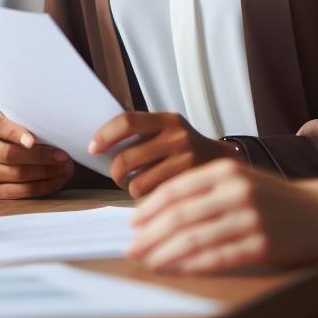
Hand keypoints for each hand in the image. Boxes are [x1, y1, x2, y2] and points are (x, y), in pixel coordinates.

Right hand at [0, 109, 74, 198]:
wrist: (31, 146)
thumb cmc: (35, 128)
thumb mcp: (34, 117)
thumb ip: (38, 118)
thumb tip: (59, 124)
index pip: (1, 126)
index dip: (16, 134)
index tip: (31, 141)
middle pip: (9, 154)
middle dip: (40, 156)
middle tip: (63, 156)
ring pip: (15, 174)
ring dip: (45, 172)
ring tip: (65, 169)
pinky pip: (15, 192)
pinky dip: (39, 187)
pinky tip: (56, 181)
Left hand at [89, 111, 237, 198]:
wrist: (223, 162)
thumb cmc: (184, 148)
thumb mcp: (169, 130)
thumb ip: (142, 133)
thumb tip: (100, 145)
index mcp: (168, 119)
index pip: (127, 121)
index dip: (105, 135)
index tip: (94, 148)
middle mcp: (177, 136)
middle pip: (126, 158)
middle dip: (114, 172)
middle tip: (117, 175)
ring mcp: (184, 159)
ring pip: (136, 182)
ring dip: (131, 188)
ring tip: (139, 184)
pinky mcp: (187, 182)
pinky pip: (151, 196)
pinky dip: (146, 198)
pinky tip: (154, 192)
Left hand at [128, 159, 317, 272]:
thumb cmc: (278, 199)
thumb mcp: (243, 181)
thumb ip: (207, 190)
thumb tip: (162, 212)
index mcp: (228, 171)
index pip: (176, 189)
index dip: (149, 209)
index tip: (132, 225)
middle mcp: (237, 191)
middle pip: (179, 215)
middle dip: (149, 235)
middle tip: (131, 249)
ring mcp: (249, 219)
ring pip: (192, 239)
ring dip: (164, 254)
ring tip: (147, 263)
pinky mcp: (260, 246)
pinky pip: (215, 258)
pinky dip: (190, 266)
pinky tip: (176, 271)